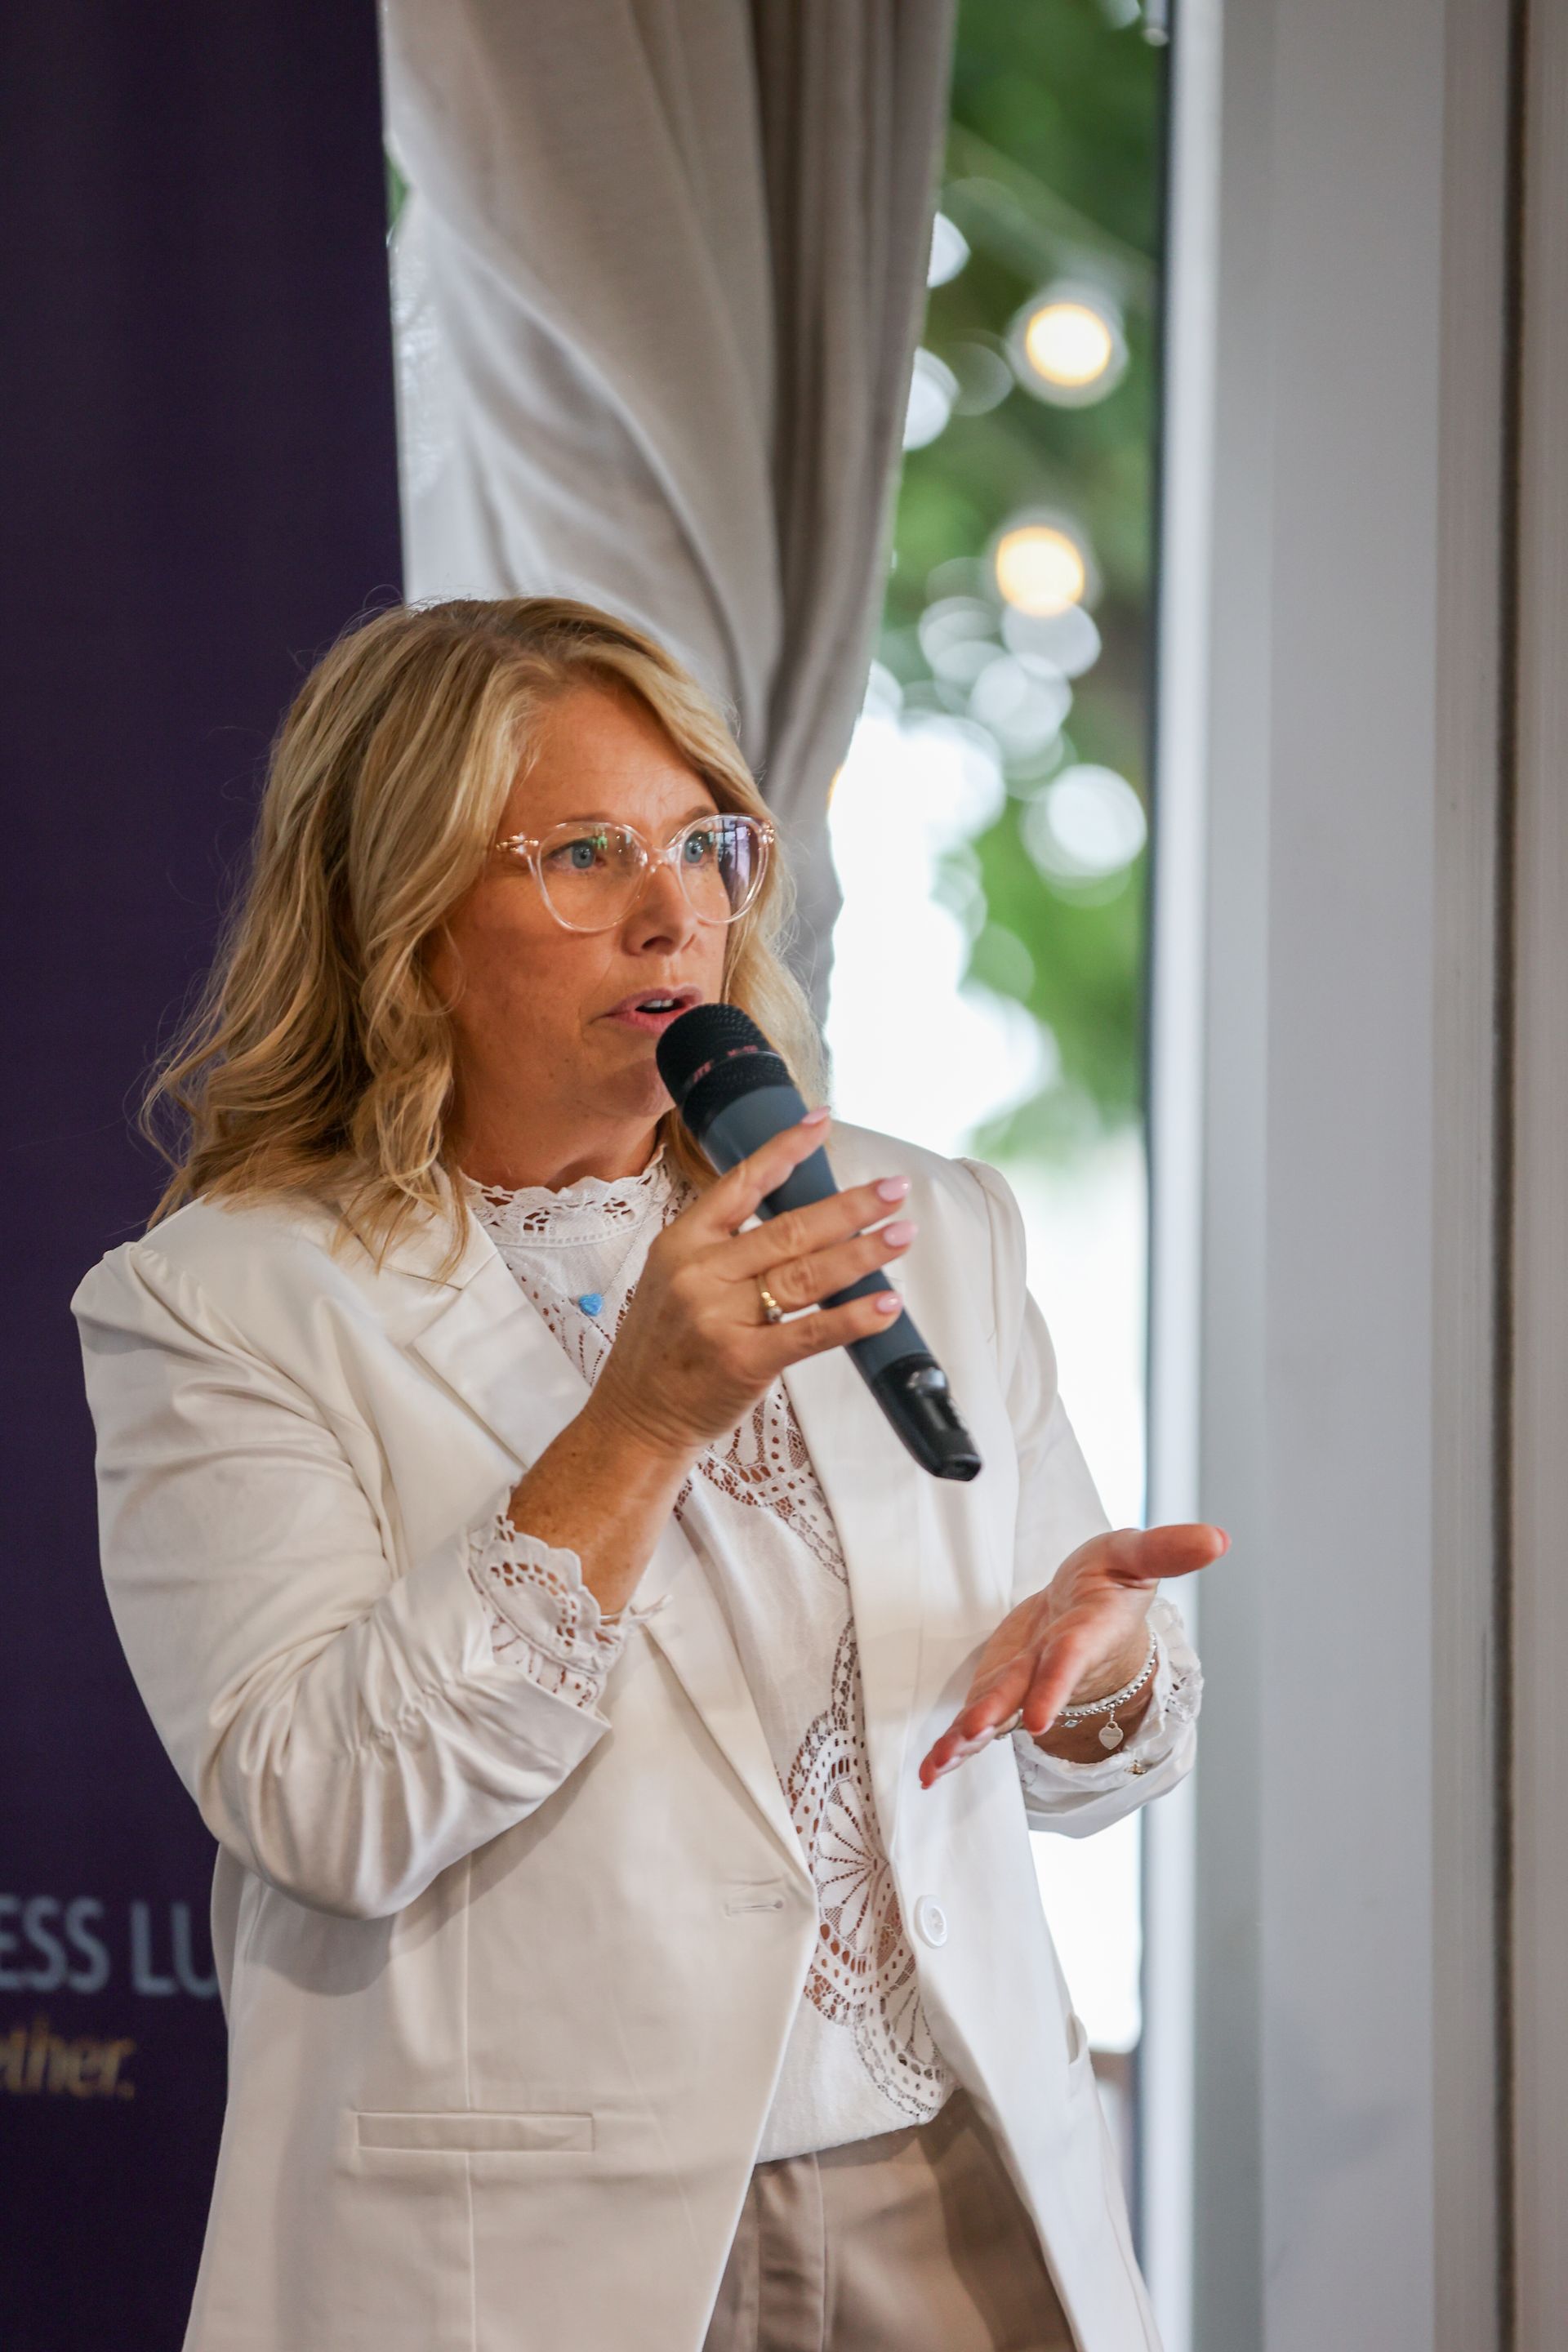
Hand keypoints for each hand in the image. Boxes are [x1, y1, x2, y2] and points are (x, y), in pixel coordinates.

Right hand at [587, 1110, 917, 1467]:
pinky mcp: (743, 1361)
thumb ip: (723, 1248)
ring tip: (900, 1235)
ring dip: (862, 1253)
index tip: (821, 1123)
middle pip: (788, 1229)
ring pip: (805, 1275)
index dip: (784, 1151)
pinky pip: (811, 1332)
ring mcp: (719, 1317)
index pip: (740, 1184)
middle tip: (893, 1189)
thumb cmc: (662, 1350)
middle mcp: (699, 1273)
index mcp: (681, 1243)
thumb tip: (797, 1220)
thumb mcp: (672, 1279)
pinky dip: (853, 1317)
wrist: (634, 1417)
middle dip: (849, 1207)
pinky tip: (885, 1303)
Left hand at [917, 1522, 1228, 1787]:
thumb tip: (1215, 1539)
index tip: (1036, 1718)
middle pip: (1023, 1691)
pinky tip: (929, 1770)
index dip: (1055, 1685)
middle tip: (970, 1734)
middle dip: (996, 1713)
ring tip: (937, 1764)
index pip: (1070, 1658)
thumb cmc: (1112, 1580)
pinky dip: (952, 1745)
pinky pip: (976, 1717)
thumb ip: (1166, 1549)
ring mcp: (1025, 1679)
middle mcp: (1053, 1664)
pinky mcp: (1002, 1684)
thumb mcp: (1137, 1554)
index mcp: (1087, 1631)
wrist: (1090, 1604)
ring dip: (965, 1738)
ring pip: (994, 1712)